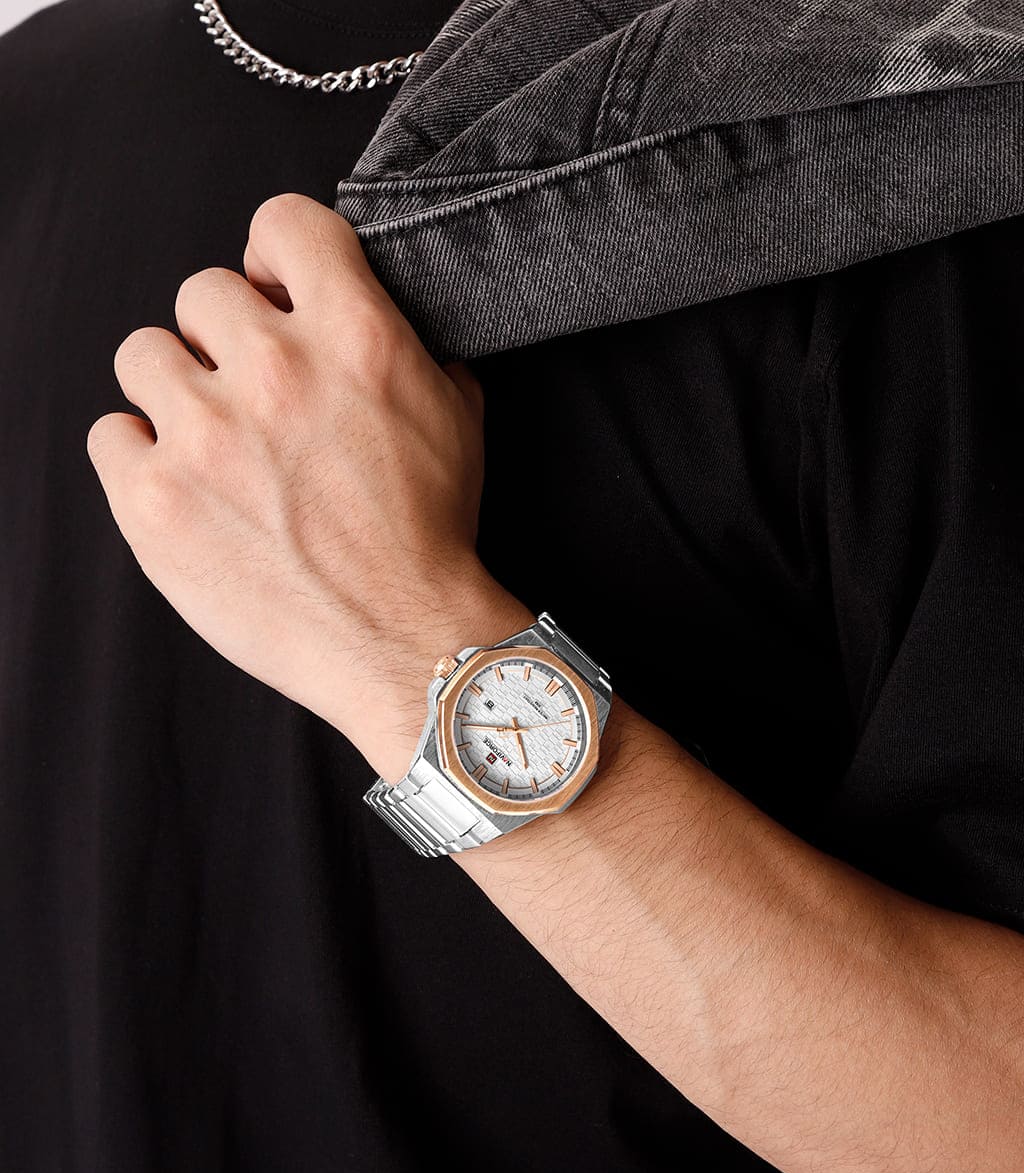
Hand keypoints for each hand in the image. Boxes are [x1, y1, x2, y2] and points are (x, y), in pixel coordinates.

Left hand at [86, 191, 511, 751]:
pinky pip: (109, 434)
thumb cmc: (431, 537)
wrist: (402, 641)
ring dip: (177, 391)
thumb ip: (413, 351)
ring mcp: (205, 437)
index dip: (277, 258)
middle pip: (200, 292)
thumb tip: (382, 327)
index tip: (278, 295)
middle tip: (253, 394)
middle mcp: (274, 373)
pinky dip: (140, 456)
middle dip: (227, 338)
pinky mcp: (154, 501)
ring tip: (214, 443)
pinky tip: (185, 486)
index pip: (281, 223)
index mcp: (355, 339)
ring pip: (142, 354)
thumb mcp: (458, 421)